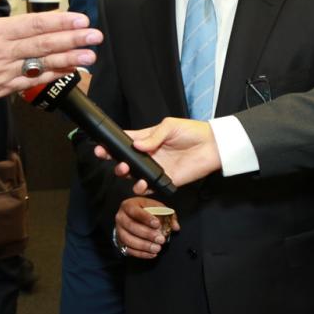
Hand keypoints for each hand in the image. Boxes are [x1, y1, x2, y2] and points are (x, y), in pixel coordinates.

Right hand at [0, 0, 102, 107]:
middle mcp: (3, 53)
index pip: (34, 24)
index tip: (80, 18)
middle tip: (95, 35)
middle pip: (44, 44)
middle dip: (73, 39)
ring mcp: (5, 73)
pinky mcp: (3, 89)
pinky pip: (32, 82)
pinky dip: (52, 76)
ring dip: (69, 59)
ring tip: (90, 55)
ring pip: (42, 64)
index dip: (60, 21)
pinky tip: (67, 72)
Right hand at [95, 117, 220, 193]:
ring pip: (133, 175)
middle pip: (125, 160)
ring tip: (125, 170)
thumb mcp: (169, 126)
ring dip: (125, 174)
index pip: (124, 142)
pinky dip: (142, 187)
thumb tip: (136, 145)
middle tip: (110, 159)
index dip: (111, 145)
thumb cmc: (191, 132)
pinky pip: (149, 187)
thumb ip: (152, 136)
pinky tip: (141, 183)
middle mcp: (148, 155)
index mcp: (146, 139)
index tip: (101, 147)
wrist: (213, 146)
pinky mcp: (165, 180)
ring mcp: (155, 168)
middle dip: (114, 161)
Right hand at [114, 197, 179, 258]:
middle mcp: (121, 217)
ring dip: (144, 246)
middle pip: (131, 226)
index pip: (135, 211)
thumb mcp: (156, 207)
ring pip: (128, 239)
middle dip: (147, 234)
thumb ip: (167, 214)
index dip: (146, 218)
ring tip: (157, 248)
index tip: (157, 224)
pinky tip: (152, 254)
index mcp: (129, 205)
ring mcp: (119, 230)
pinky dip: (141, 253)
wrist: (131, 217)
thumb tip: (175, 226)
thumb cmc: (145, 211)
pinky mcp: (121, 241)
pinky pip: (129, 250)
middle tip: (161, 239)